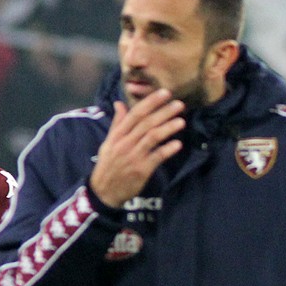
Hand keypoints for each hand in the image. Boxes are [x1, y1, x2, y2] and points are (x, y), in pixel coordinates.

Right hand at [87, 90, 185, 207]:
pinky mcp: (142, 170)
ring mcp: (134, 156)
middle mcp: (125, 143)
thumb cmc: (109, 165)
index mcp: (117, 135)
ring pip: (152, 137)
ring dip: (168, 128)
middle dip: (163, 112)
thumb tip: (120, 104)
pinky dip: (167, 150)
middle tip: (179, 104)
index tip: (164, 93)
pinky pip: (156, 157)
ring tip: (181, 121)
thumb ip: (117, 123)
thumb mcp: (109, 143)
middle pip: (146, 123)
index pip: (135, 114)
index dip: (150, 102)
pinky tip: (178, 144)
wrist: (104, 191)